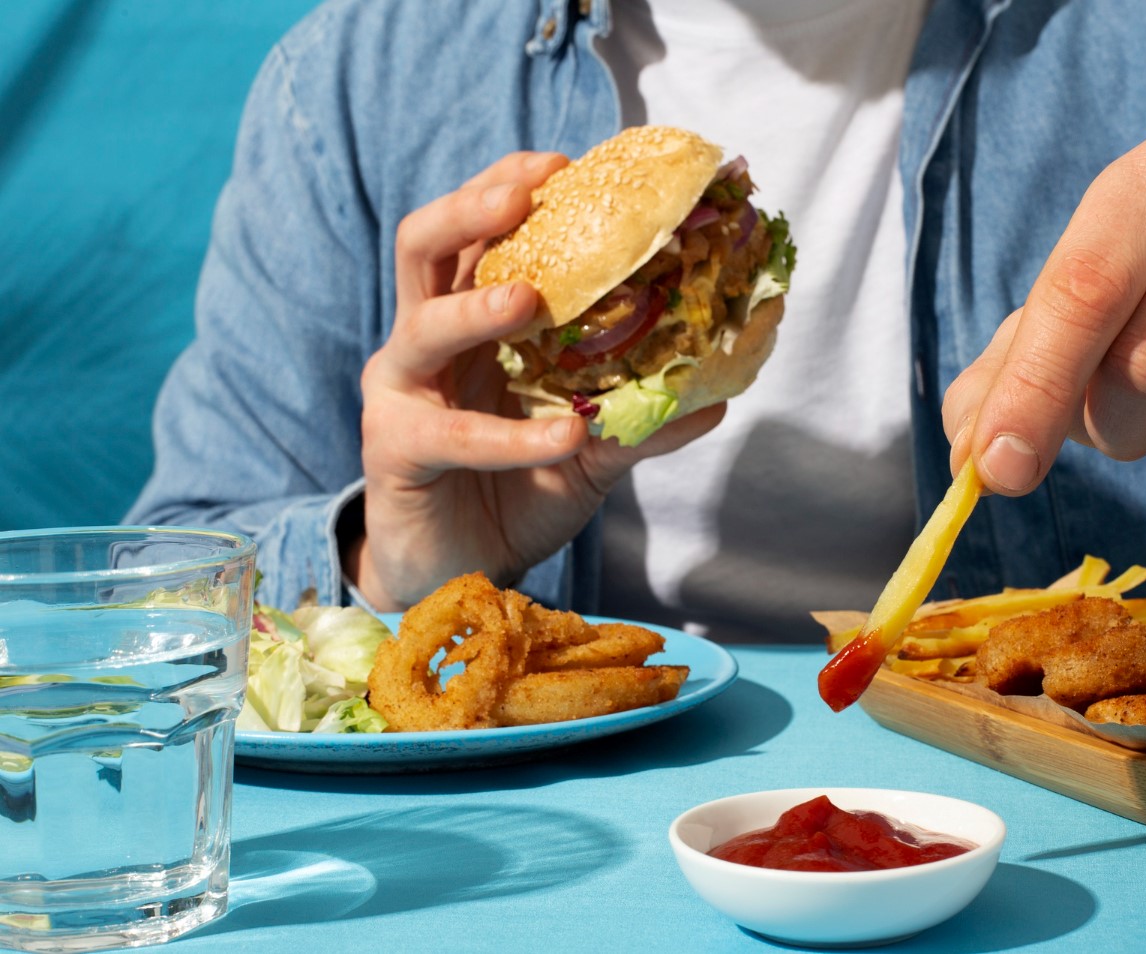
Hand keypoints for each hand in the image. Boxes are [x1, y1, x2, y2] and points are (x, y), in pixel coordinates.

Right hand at [351, 151, 725, 609]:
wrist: (458, 578)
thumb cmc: (513, 495)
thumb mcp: (586, 453)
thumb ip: (635, 420)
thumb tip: (718, 398)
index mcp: (468, 321)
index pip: (479, 234)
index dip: (510, 189)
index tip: (565, 163)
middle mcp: (424, 342)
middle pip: (425, 247)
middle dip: (471, 211)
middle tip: (524, 196)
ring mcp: (402, 392)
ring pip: (423, 324)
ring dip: (477, 307)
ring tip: (531, 302)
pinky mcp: (394, 449)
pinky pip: (451, 433)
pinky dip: (511, 437)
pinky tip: (565, 438)